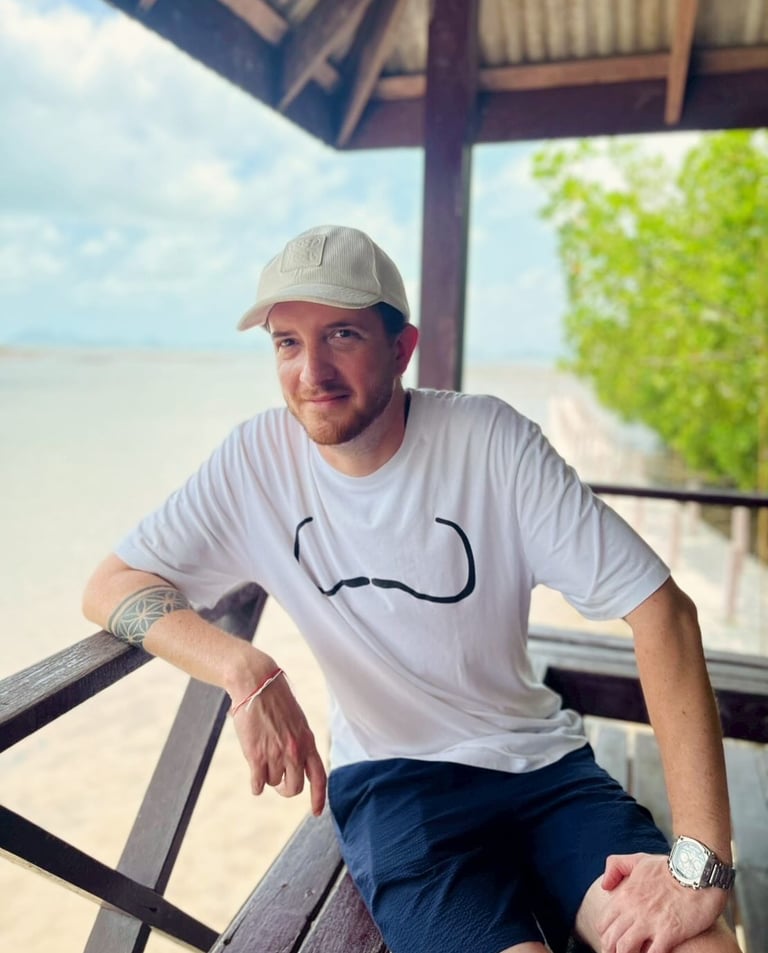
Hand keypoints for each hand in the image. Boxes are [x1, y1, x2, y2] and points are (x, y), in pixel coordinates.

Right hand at [232, 674, 326, 815]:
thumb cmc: (276, 700)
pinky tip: (254, 779)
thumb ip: (299, 742)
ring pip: (273, 783)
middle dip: (285, 789)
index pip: (320, 777)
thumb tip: (297, 764)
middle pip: (294, 787)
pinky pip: (258, 783)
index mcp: (308, 741)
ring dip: (268, 778)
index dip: (319, 797)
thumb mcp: (297, 721)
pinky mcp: (256, 755)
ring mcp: (276, 754)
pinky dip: (256, 785)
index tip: (317, 813)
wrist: (257, 683)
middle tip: (279, 783)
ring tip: (263, 760)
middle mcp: (295, 751)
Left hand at [597, 853, 726, 952]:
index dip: (606, 937)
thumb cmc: (670, 866)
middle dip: (613, 950)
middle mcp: (633, 909)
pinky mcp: (669, 932)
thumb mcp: (639, 860)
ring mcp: (650, 921)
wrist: (698, 869)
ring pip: (625, 948)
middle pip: (611, 939)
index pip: (603, 924)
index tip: (613, 943)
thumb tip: (604, 886)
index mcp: (624, 894)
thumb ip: (616, 867)